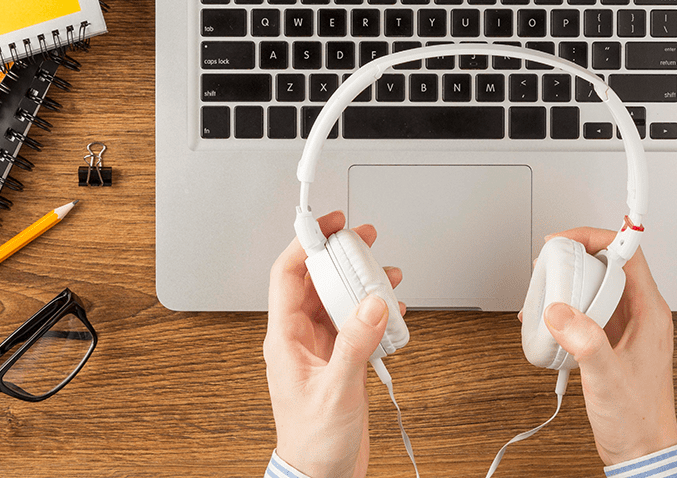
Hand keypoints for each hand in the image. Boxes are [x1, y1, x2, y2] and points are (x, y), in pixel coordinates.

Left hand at [264, 211, 405, 477]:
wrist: (321, 475)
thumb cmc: (314, 441)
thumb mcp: (336, 389)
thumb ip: (355, 344)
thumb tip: (372, 304)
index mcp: (285, 339)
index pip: (289, 275)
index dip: (306, 243)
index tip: (328, 224)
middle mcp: (301, 338)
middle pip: (317, 281)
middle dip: (341, 257)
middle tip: (364, 239)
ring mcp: (321, 348)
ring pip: (338, 300)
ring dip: (362, 285)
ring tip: (387, 275)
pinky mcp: (340, 360)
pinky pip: (356, 323)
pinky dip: (375, 313)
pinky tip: (391, 313)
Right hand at [537, 228, 676, 464]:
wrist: (641, 451)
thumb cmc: (637, 419)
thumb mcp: (607, 377)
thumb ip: (584, 341)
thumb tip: (560, 310)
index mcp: (650, 314)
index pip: (628, 255)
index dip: (597, 238)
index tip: (569, 240)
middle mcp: (642, 316)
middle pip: (609, 267)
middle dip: (576, 260)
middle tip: (550, 264)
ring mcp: (628, 330)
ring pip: (598, 289)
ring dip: (570, 286)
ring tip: (545, 292)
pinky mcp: (614, 343)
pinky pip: (590, 313)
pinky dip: (568, 311)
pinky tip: (550, 324)